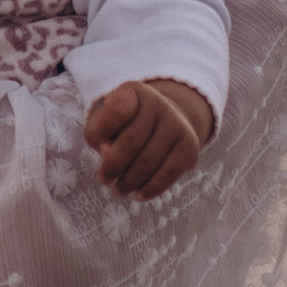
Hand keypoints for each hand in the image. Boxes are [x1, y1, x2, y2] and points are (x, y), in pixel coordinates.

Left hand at [84, 77, 214, 199]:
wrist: (163, 122)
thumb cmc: (124, 124)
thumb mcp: (104, 120)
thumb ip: (96, 133)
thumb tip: (107, 153)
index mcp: (134, 91)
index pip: (117, 110)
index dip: (102, 133)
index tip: (98, 148)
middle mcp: (159, 103)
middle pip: (132, 141)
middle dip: (113, 166)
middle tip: (104, 180)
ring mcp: (177, 124)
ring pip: (148, 161)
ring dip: (129, 182)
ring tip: (119, 190)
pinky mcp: (190, 146)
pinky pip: (169, 173)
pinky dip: (151, 188)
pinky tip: (139, 195)